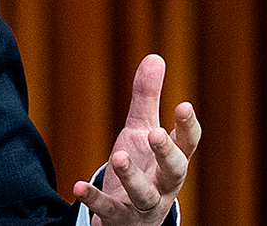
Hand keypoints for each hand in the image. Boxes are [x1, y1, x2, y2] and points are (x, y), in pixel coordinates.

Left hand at [73, 55, 200, 225]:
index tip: (183, 104)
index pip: (187, 144)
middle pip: (174, 171)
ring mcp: (142, 204)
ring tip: (118, 156)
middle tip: (155, 133)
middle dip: (166, 153)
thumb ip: (147, 98)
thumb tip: (155, 57)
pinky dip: (94, 199)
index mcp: (171, 161)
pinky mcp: (118, 218)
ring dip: (132, 176)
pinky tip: (78, 187)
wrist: (128, 216)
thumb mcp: (140, 130)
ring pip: (144, 194)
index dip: (188, 126)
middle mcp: (163, 185)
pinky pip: (107, 210)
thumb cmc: (141, 166)